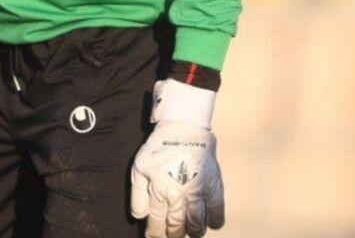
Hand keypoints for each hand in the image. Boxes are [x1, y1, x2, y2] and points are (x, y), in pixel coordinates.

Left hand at [130, 79, 224, 236]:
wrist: (184, 128)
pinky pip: (216, 211)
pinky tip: (210, 223)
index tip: (154, 237)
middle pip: (176, 226)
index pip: (157, 222)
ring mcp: (197, 191)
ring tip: (190, 231)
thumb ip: (138, 194)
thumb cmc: (158, 147)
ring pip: (196, 224)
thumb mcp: (139, 167)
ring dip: (193, 231)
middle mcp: (179, 194)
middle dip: (173, 234)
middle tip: (173, 236)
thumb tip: (139, 216)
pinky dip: (214, 221)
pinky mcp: (213, 185)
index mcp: (159, 189)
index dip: (155, 233)